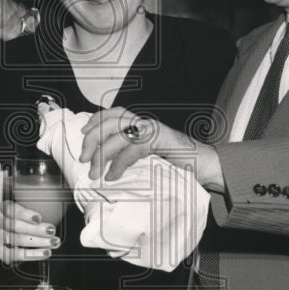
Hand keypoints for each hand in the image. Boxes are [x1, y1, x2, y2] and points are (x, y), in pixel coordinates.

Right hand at [0, 200, 59, 264]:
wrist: (21, 234)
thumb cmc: (28, 218)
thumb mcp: (31, 204)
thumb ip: (39, 198)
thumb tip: (57, 187)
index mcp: (4, 208)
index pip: (10, 210)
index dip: (24, 214)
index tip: (39, 218)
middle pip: (15, 226)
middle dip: (36, 229)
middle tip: (51, 230)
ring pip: (16, 240)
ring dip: (37, 242)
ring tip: (53, 242)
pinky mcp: (2, 252)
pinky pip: (15, 255)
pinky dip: (32, 255)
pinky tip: (44, 252)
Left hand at [79, 107, 193, 181]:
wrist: (205, 167)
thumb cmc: (177, 165)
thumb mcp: (148, 158)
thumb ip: (130, 155)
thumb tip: (103, 166)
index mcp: (141, 124)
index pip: (113, 113)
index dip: (96, 120)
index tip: (82, 133)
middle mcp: (146, 123)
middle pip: (111, 121)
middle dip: (93, 138)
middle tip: (84, 158)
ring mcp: (153, 130)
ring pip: (119, 134)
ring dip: (102, 153)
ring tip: (94, 172)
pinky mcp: (161, 140)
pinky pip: (133, 148)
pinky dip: (119, 163)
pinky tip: (112, 176)